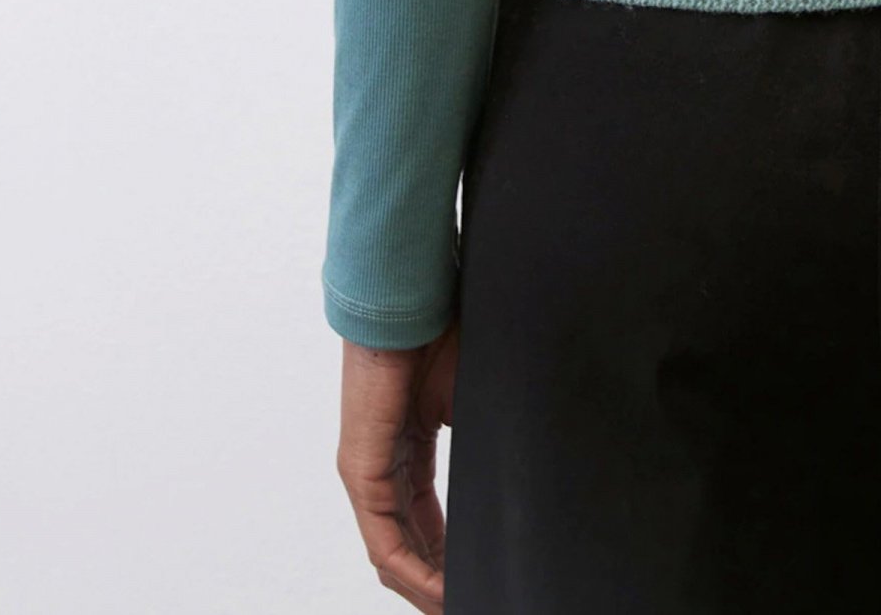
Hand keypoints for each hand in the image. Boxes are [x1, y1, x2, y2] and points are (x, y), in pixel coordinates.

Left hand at [337, 323, 458, 609]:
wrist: (415, 297)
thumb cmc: (444, 331)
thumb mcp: (472, 400)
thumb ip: (484, 442)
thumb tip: (518, 472)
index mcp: (409, 449)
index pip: (426, 523)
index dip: (451, 557)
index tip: (477, 577)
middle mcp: (382, 467)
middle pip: (407, 547)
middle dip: (438, 582)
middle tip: (468, 601)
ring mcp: (367, 471)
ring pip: (392, 553)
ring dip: (426, 586)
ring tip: (458, 604)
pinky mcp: (362, 469)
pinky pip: (384, 539)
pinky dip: (413, 570)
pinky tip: (440, 589)